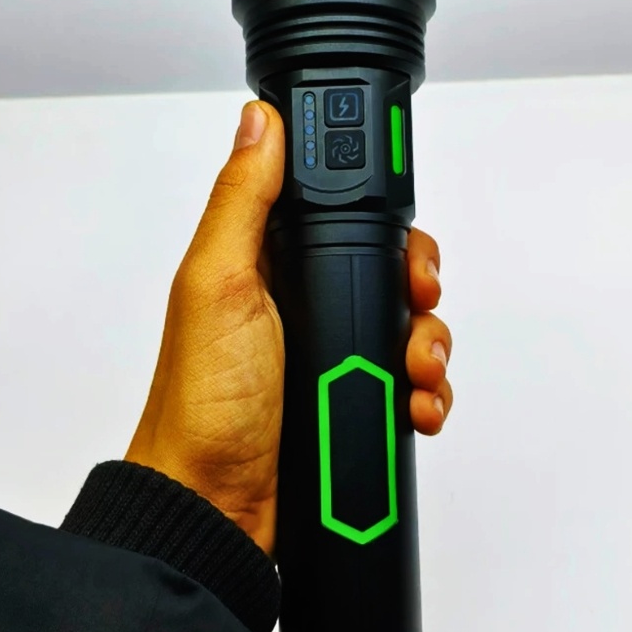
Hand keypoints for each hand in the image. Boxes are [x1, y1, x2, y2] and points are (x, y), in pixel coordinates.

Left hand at [125, 100, 452, 555]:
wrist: (215, 508)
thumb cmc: (203, 403)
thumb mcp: (217, 285)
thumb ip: (242, 202)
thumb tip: (258, 123)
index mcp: (266, 265)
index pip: (339, 214)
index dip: (379, 216)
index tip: (404, 236)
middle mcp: (300, 306)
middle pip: (389, 272)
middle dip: (418, 289)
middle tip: (418, 306)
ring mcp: (328, 357)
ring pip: (409, 329)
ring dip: (429, 347)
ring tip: (415, 374)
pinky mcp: (350, 402)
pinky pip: (411, 385)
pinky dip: (426, 393)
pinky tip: (416, 408)